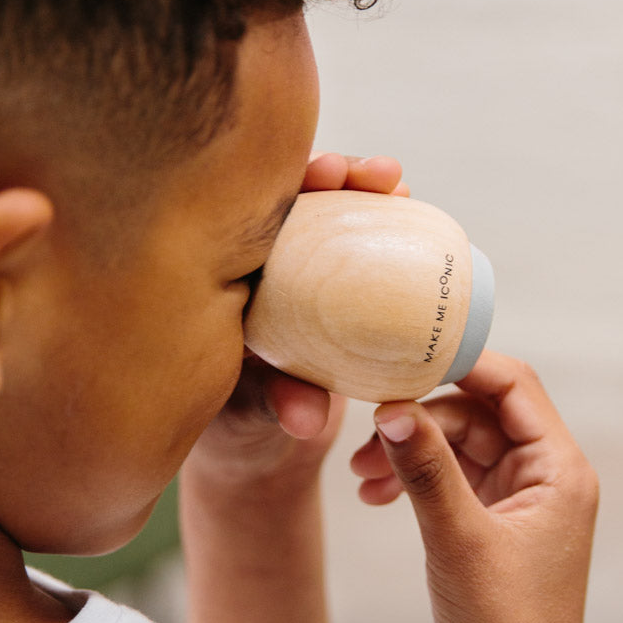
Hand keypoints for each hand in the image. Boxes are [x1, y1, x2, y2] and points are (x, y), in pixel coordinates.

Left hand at [188, 153, 408, 485]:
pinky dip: (380, 220)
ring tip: (395, 181)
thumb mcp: (255, 413)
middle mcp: (251, 265)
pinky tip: (408, 200)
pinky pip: (353, 244)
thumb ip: (276, 404)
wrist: (261, 451)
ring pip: (323, 213)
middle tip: (364, 173)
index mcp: (214, 277)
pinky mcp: (326, 286)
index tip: (316, 178)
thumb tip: (307, 418)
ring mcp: (290, 272)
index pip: (238, 213)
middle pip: (285, 198)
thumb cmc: (241, 428)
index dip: (272, 184)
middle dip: (326, 172)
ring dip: (359, 187)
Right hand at [349, 352, 599, 622]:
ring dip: (412, 450)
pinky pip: (453, 479)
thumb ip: (427, 469)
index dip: (460, 364)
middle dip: (421, 418)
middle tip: (366, 434)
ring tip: (361, 477)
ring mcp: (522, 501)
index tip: (403, 356)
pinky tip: (376, 496)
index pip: (513, 385)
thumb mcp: (457, 539)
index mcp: (561, 470)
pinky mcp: (495, 525)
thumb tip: (392, 408)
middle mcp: (548, 477)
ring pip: (460, 445)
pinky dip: (416, 479)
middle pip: (479, 412)